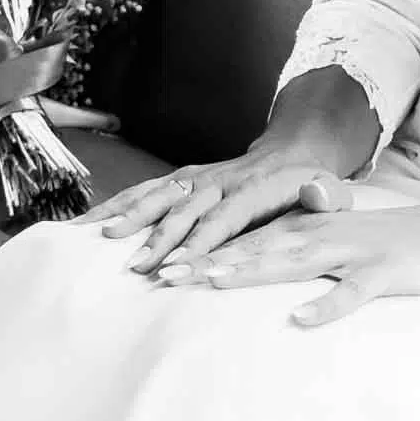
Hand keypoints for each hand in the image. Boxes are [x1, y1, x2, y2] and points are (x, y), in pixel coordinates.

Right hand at [71, 67, 378, 275]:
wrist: (293, 153)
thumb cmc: (311, 185)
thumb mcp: (332, 190)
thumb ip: (328, 197)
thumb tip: (322, 194)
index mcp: (255, 187)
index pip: (226, 215)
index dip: (203, 239)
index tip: (181, 263)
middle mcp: (220, 179)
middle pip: (186, 209)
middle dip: (161, 237)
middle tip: (139, 267)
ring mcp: (197, 177)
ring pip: (158, 195)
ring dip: (130, 217)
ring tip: (102, 239)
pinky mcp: (181, 179)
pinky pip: (144, 191)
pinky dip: (115, 205)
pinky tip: (87, 224)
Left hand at [160, 180, 419, 326]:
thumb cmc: (391, 245)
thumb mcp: (339, 244)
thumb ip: (298, 253)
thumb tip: (253, 266)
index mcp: (311, 229)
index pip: (249, 238)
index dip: (206, 250)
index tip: (163, 265)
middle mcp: (324, 235)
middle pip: (259, 247)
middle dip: (212, 259)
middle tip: (167, 274)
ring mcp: (353, 253)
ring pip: (295, 261)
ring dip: (252, 270)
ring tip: (212, 282)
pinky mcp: (384, 274)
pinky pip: (352, 294)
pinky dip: (327, 305)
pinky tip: (301, 320)